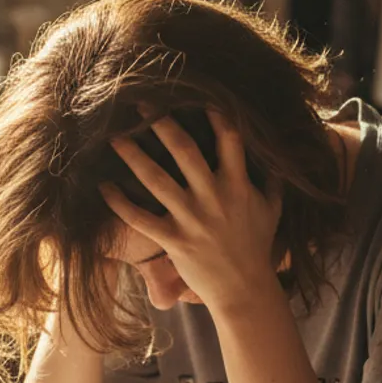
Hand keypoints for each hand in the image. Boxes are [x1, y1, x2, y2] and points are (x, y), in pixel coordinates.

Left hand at [99, 107, 281, 313]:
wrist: (245, 290)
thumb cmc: (257, 247)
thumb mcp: (272, 209)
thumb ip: (272, 179)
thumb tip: (278, 151)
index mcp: (238, 184)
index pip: (228, 137)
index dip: (213, 111)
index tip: (195, 92)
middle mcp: (213, 196)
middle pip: (184, 149)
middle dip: (160, 121)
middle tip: (139, 101)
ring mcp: (192, 219)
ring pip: (156, 179)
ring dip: (132, 155)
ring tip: (113, 136)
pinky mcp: (174, 241)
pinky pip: (140, 218)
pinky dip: (120, 203)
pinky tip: (103, 187)